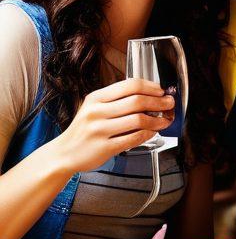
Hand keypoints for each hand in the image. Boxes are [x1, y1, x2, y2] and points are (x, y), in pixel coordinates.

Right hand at [51, 79, 173, 173]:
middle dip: (159, 102)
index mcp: (96, 98)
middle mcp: (96, 112)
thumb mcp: (94, 108)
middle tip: (169, 103)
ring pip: (138, 120)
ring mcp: (99, 130)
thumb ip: (118, 101)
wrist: (63, 154)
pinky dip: (148, 134)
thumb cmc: (83, 130)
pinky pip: (133, 138)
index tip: (162, 90)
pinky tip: (152, 132)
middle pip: (137, 101)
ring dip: (157, 120)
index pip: (130, 85)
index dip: (151, 86)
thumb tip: (151, 96)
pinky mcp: (103, 148)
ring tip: (164, 120)